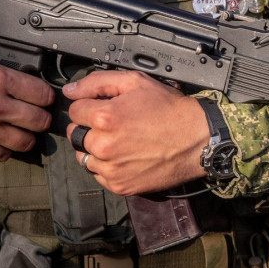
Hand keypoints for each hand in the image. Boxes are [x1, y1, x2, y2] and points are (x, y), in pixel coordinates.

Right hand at [0, 50, 53, 159]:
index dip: (46, 96)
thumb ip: (0, 66)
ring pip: (27, 142)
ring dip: (26, 136)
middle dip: (41, 117)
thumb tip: (22, 72)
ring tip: (20, 129)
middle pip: (41, 121)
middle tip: (35, 114)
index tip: (43, 98)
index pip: (44, 94)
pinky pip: (3, 155)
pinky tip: (0, 138)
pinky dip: (5, 148)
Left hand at [63, 71, 210, 195]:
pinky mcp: (120, 185)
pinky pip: (98, 175)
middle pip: (76, 134)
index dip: (90, 106)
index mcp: (104, 117)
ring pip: (84, 157)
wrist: (198, 140)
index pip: (74, 110)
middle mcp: (104, 145)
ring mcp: (111, 168)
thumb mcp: (137, 83)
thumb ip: (98, 82)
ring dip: (96, 149)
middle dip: (90, 128)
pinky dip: (108, 167)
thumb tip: (70, 91)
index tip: (107, 108)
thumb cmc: (172, 111)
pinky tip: (127, 156)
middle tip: (115, 125)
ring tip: (121, 142)